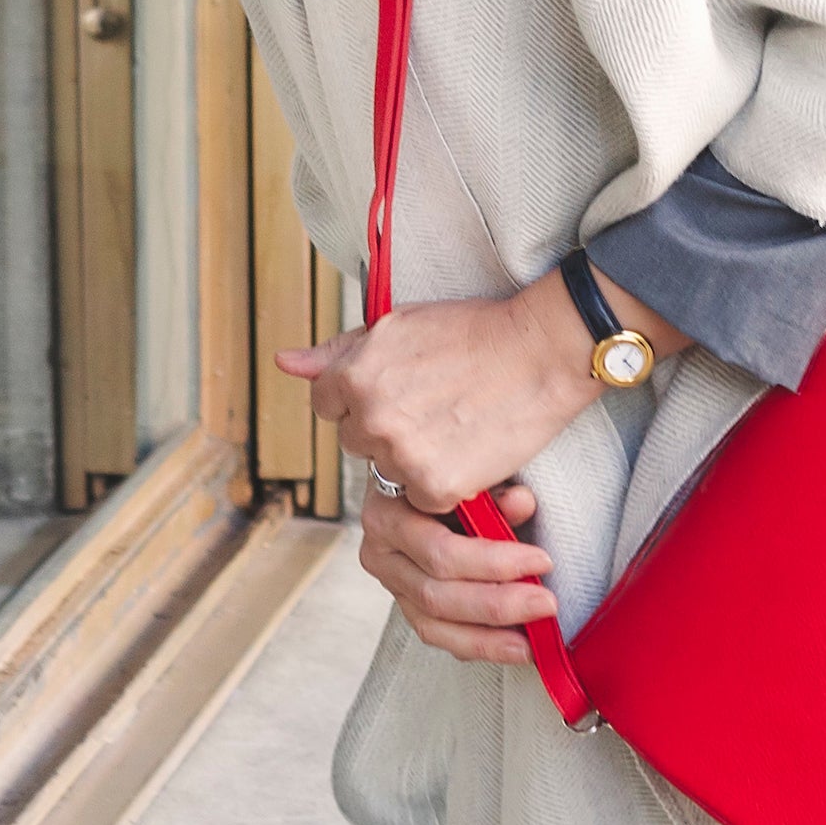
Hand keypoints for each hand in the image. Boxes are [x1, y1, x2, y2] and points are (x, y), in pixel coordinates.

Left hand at [280, 277, 606, 505]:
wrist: (540, 352)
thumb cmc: (473, 332)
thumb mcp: (398, 326)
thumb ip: (337, 351)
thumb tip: (284, 363)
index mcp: (354, 375)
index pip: (328, 404)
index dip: (363, 397)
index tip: (399, 390)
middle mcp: (370, 418)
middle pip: (357, 441)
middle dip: (386, 428)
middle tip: (433, 406)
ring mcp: (401, 456)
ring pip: (389, 472)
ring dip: (414, 459)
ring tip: (454, 425)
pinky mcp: (435, 487)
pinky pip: (422, 498)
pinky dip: (443, 483)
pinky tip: (467, 449)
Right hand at [359, 481, 554, 664]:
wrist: (426, 481)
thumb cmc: (452, 473)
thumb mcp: (473, 473)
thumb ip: (495, 490)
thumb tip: (522, 503)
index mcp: (388, 512)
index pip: (441, 550)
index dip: (493, 561)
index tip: (541, 561)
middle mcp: (381, 552)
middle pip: (437, 593)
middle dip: (498, 603)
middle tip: (545, 603)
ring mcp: (392, 584)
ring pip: (435, 623)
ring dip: (488, 636)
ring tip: (531, 642)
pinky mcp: (407, 606)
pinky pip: (438, 636)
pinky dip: (477, 645)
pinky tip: (512, 648)